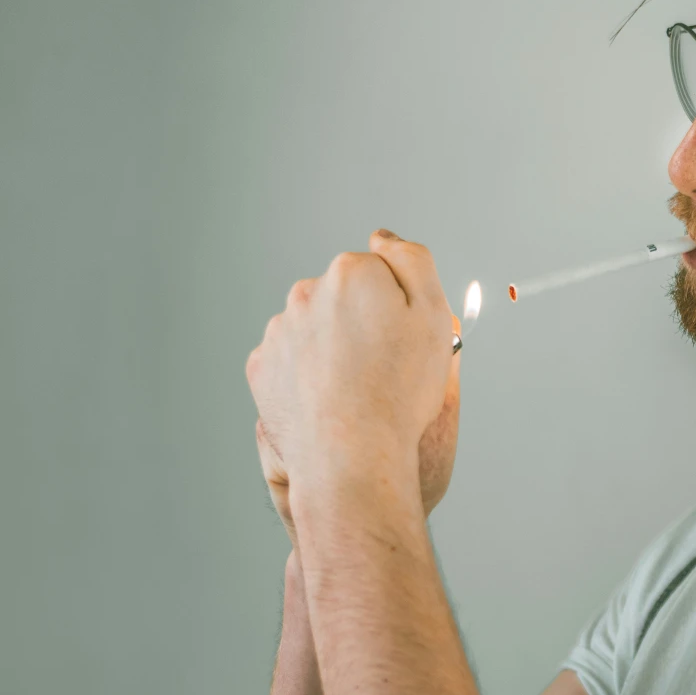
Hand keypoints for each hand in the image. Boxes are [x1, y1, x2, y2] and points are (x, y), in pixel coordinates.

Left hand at [246, 229, 461, 518]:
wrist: (351, 456)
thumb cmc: (398, 391)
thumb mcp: (434, 316)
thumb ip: (413, 261)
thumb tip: (383, 238)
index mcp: (352, 272)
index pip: (380, 273)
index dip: (398, 306)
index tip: (403, 339)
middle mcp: (307, 292)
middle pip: (343, 298)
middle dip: (361, 322)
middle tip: (383, 368)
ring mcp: (280, 330)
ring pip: (314, 329)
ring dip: (333, 348)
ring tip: (356, 390)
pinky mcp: (262, 366)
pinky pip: (290, 361)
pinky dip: (308, 375)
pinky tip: (329, 399)